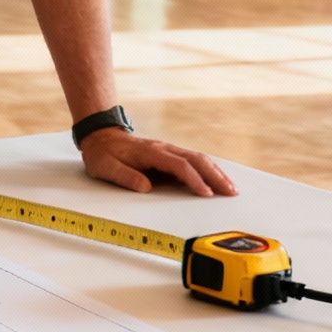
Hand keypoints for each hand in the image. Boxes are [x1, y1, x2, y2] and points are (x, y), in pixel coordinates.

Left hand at [79, 130, 236, 196]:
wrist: (101, 137)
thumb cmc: (103, 153)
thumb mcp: (106, 167)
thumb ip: (125, 177)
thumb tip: (145, 187)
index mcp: (151, 152)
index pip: (179, 166)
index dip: (194, 180)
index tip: (205, 194)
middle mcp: (164, 149)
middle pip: (196, 160)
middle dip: (215, 176)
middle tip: (230, 192)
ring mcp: (168, 151)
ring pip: (198, 159)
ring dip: (216, 172)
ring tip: (231, 188)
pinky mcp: (169, 155)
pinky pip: (193, 161)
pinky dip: (208, 170)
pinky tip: (217, 180)